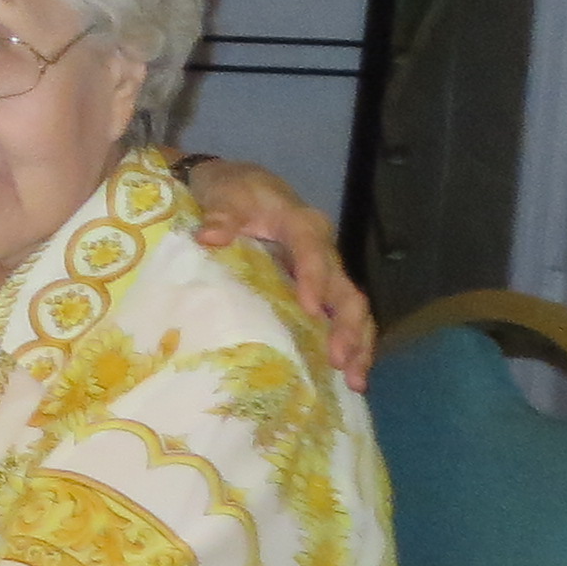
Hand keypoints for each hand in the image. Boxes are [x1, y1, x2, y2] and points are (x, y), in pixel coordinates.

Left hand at [186, 160, 375, 383]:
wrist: (238, 185)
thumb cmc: (233, 189)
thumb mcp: (224, 194)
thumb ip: (221, 215)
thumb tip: (210, 236)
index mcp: (303, 225)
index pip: (313, 253)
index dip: (313, 280)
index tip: (309, 309)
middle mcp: (323, 251)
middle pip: (345, 290)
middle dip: (347, 326)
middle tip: (338, 360)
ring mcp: (323, 272)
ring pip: (351, 309)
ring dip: (356, 344)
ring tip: (354, 381)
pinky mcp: (317, 288)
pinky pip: (338, 317)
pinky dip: (347, 343)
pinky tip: (344, 375)